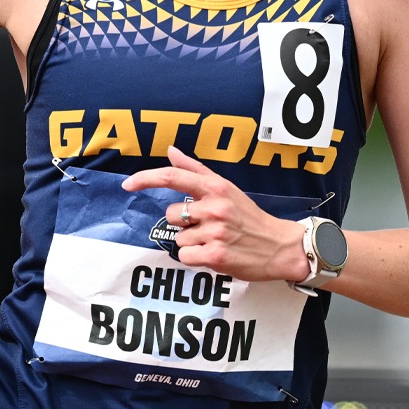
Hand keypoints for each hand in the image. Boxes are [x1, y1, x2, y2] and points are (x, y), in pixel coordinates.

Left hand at [121, 146, 311, 282]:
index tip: (127, 185)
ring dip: (192, 242)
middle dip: (184, 223)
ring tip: (216, 240)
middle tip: (209, 226)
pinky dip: (195, 258)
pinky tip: (215, 254)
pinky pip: (185, 256)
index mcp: (216, 188)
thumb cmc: (250, 217)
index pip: (173, 177)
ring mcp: (215, 232)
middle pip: (171, 215)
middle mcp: (214, 207)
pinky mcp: (215, 255)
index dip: (145, 179)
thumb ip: (196, 170)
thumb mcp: (227, 188)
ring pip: (179, 238)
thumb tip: (170, 151)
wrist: (281, 247)